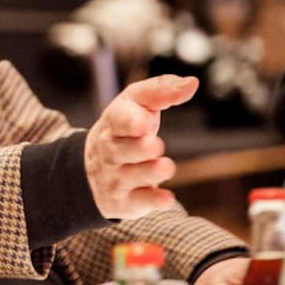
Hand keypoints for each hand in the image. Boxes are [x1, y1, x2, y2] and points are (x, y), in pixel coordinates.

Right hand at [84, 75, 196, 219]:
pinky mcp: (126, 201)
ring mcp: (116, 177)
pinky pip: (140, 201)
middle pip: (124, 150)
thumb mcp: (136, 103)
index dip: (130, 122)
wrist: (93, 169)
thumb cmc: (125, 129)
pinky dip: (153, 201)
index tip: (142, 124)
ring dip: (150, 172)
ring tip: (165, 166)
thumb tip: (192, 83)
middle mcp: (111, 151)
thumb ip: (161, 90)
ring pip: (133, 176)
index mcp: (114, 123)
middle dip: (140, 148)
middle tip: (154, 145)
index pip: (119, 120)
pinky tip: (167, 198)